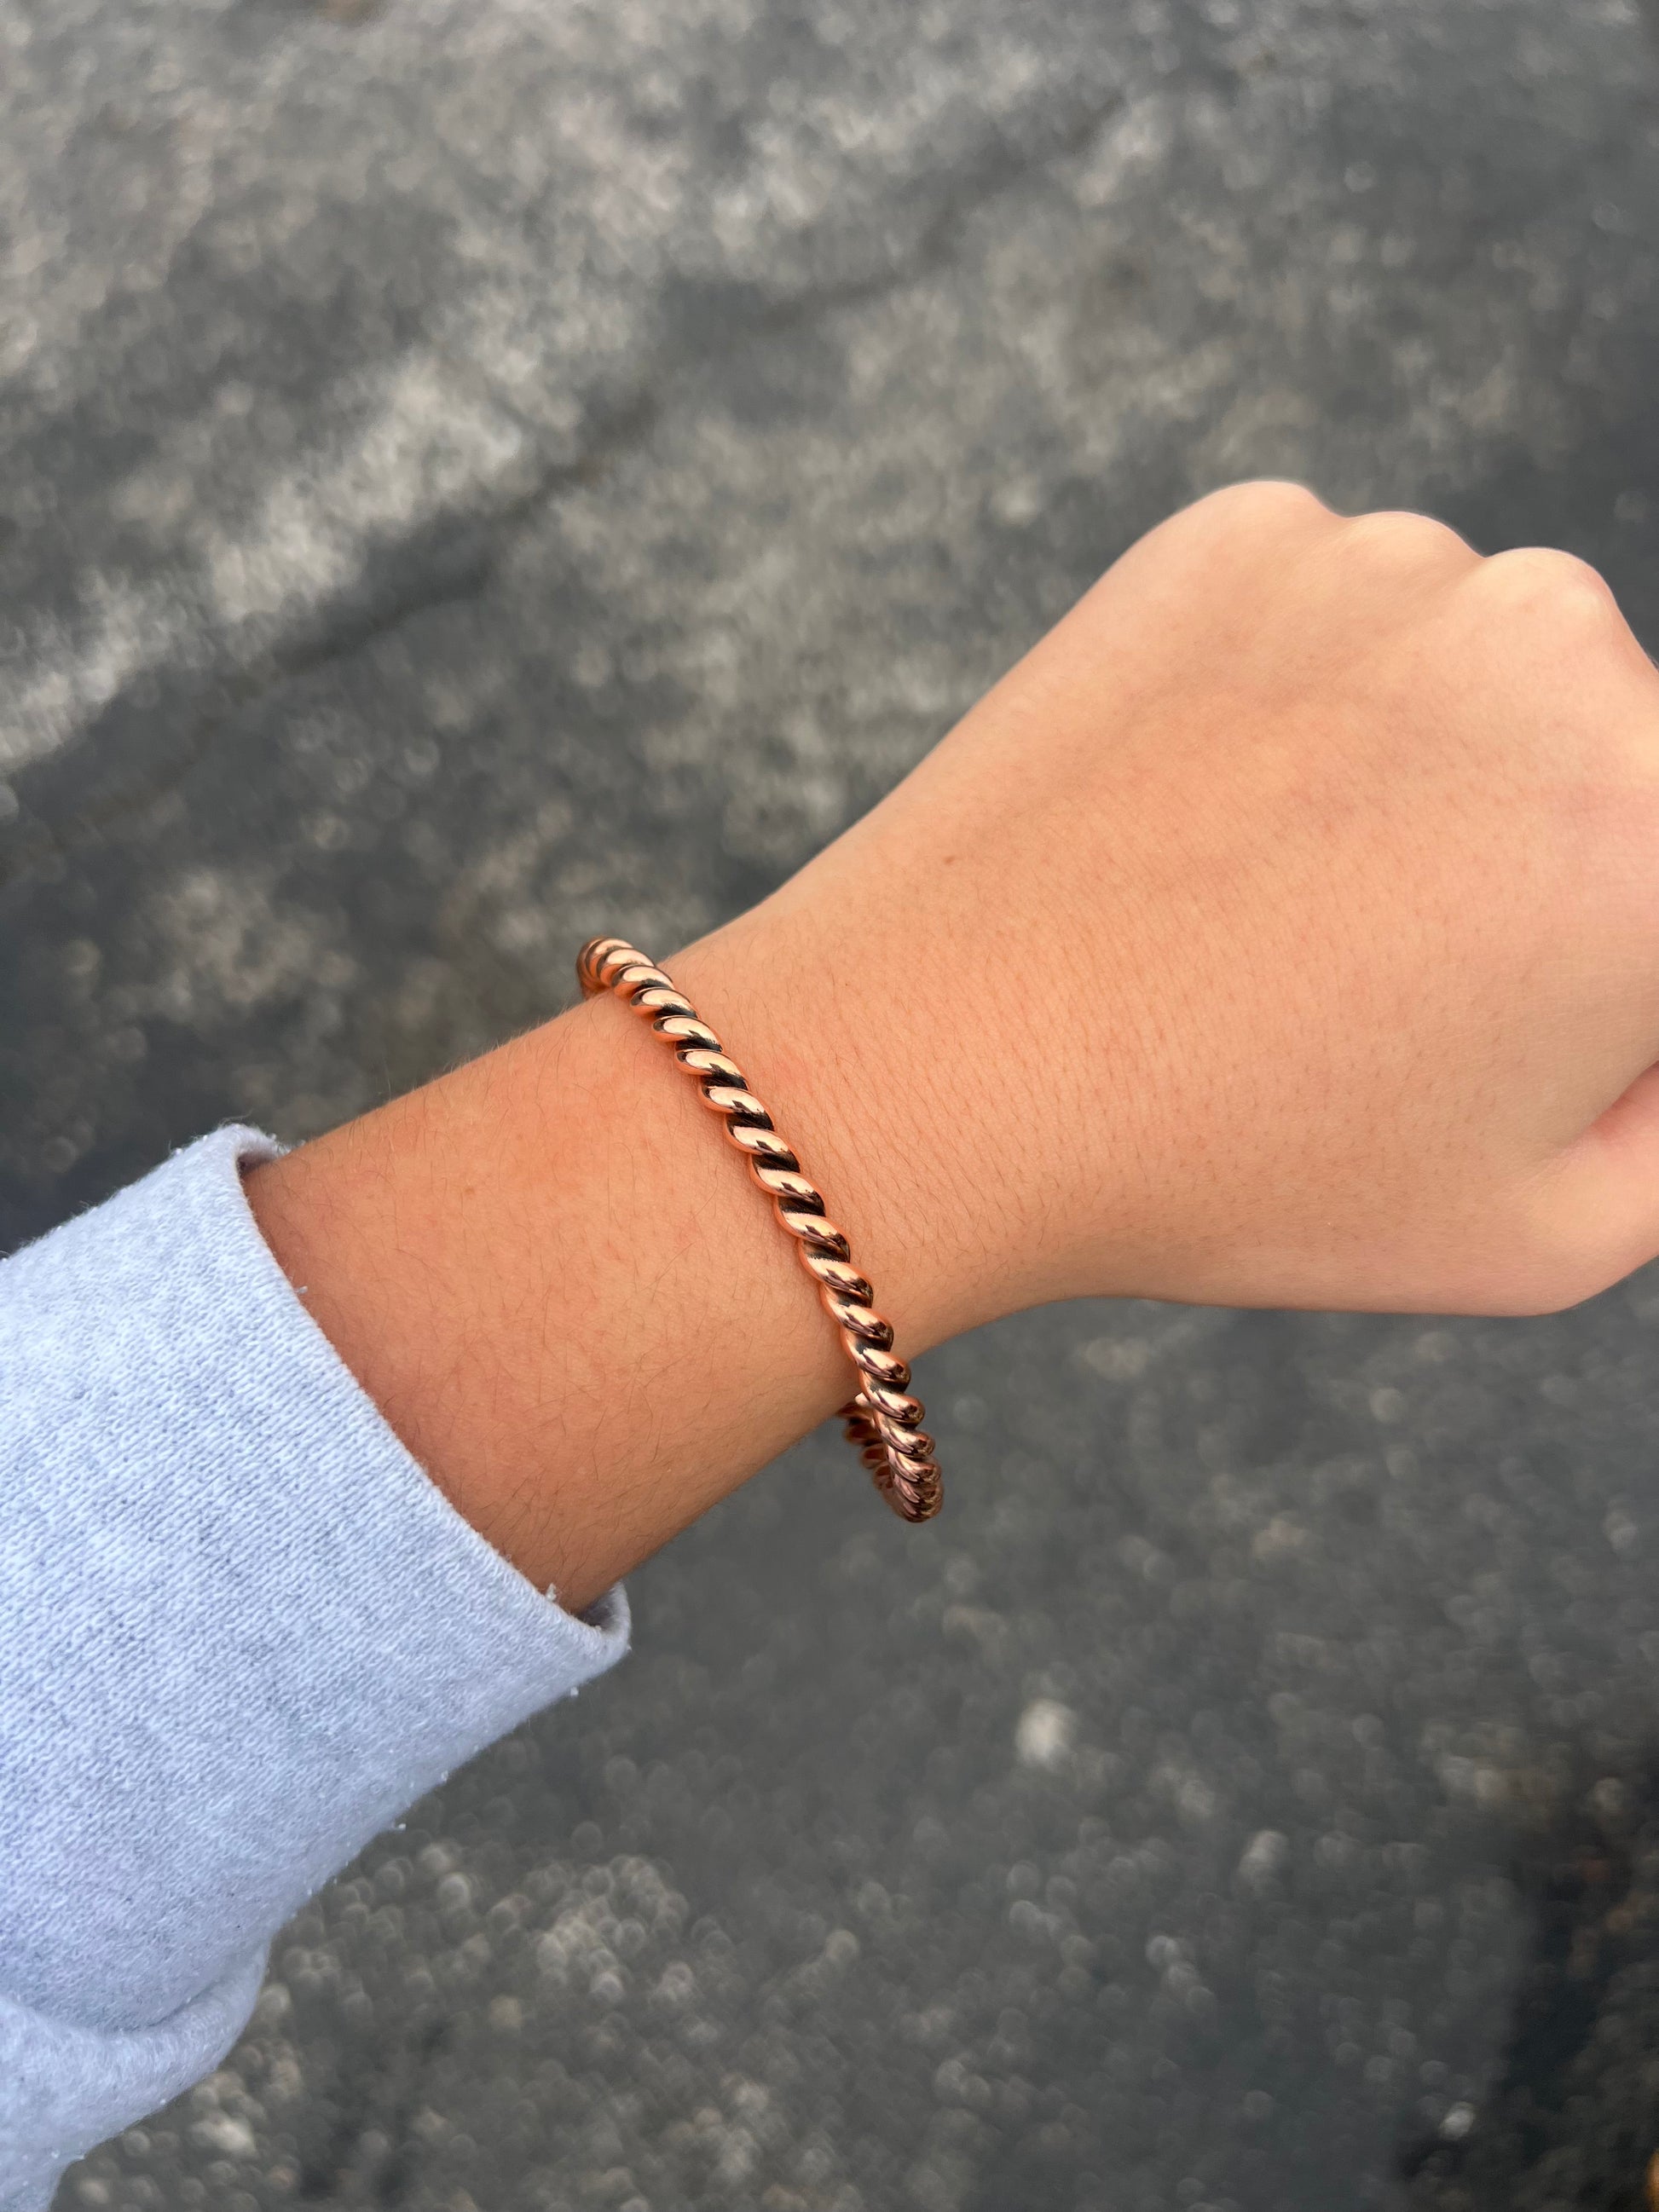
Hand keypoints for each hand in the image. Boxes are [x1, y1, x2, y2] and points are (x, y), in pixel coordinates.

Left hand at [685, 480, 1658, 1326]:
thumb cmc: (1234, 1167)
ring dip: (1421, 765)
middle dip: (1541, 860)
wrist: (939, 1060)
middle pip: (1610, 759)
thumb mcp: (1547, 1231)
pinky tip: (1204, 811)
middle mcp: (1560, 650)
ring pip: (1475, 672)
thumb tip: (1654, 1014)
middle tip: (1376, 975)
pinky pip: (1335, 615)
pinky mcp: (1250, 531)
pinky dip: (1298, 695)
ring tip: (1271, 899)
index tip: (1499, 1009)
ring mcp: (1390, 565)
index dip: (1609, 972)